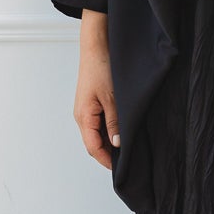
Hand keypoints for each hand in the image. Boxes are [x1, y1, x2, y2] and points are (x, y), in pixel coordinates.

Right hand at [74, 8, 120, 168]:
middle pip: (95, 143)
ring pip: (99, 133)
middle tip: (130, 160)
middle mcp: (83, 115)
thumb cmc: (101, 67)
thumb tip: (117, 144)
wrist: (97, 44)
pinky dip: (112, 129)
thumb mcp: (113, 98)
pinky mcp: (94, 102)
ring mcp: (88, 109)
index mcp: (83, 116)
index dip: (107, 161)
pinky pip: (102, 122)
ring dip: (112, 141)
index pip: (93, 148)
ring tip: (130, 146)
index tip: (123, 169)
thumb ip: (115, 123)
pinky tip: (125, 129)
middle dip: (110, 153)